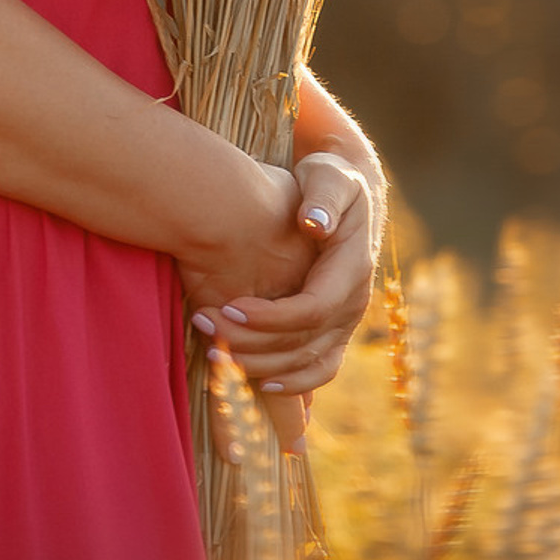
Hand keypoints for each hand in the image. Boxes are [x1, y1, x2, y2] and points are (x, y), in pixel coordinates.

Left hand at [194, 149, 378, 443]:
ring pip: (306, 364)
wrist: (346, 197)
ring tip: (214, 353)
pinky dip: (290, 384)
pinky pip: (318, 371)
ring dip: (260, 366)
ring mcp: (346, 323)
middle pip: (303, 343)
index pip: (312, 309)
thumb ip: (323, 195)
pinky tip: (256, 383)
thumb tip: (314, 223)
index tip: (228, 308)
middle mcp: (354, 304)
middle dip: (252, 343)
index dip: (270, 318)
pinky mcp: (335, 333)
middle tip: (205, 328)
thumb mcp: (328, 175)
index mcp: (352, 269)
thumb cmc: (329, 181)